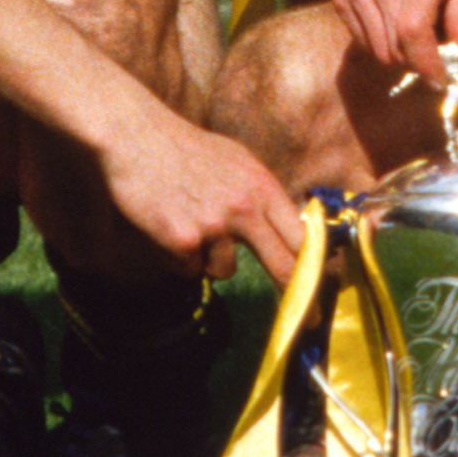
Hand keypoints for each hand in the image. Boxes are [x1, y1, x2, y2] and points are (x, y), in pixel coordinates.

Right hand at [102, 115, 307, 281]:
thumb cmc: (185, 148)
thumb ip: (262, 195)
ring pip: (223, 271)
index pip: (302, 237)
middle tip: (308, 321)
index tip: (321, 292)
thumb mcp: (237, 161)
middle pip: (284, 267)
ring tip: (189, 224)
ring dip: (208, 259)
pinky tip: (166, 227)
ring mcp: (213, 226)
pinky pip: (188, 269)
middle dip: (297, 297)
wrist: (135, 135)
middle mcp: (244, 208)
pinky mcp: (181, 240)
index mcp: (262, 187)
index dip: (315, 269)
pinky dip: (178, 257)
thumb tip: (289, 226)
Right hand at [329, 0, 457, 81]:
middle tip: (438, 51)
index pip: (412, 31)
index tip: (441, 81)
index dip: (427, 65)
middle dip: (418, 62)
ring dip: (400, 54)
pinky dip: (380, 43)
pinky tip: (397, 23)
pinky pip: (360, 40)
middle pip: (393, 48)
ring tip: (420, 33)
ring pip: (375, 50)